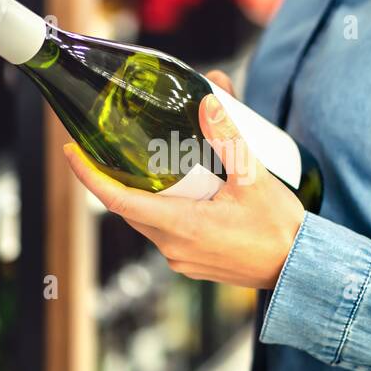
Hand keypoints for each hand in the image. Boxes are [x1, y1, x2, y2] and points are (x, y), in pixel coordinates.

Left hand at [63, 69, 305, 289]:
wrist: (299, 269)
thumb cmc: (279, 229)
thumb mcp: (254, 176)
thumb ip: (229, 137)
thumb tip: (208, 101)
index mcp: (181, 226)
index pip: (117, 200)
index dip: (89, 175)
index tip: (72, 152)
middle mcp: (173, 247)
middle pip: (128, 207)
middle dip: (113, 179)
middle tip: (105, 147)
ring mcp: (181, 258)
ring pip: (146, 220)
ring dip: (140, 194)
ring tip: (141, 163)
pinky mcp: (192, 262)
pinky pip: (164, 232)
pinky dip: (161, 209)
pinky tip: (175, 190)